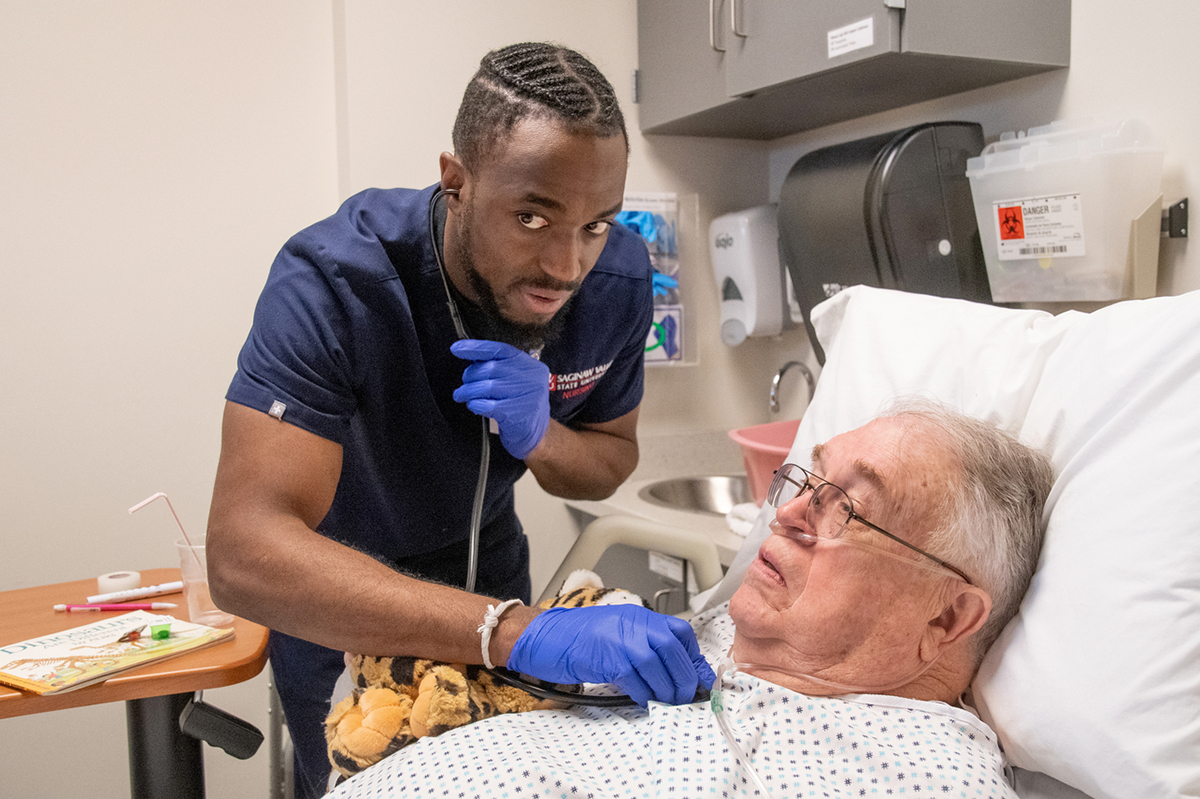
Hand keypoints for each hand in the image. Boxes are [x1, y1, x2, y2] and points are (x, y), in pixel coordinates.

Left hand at [451, 339, 551, 459]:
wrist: (536, 436)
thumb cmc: (520, 406)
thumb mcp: (516, 382)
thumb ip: (499, 368)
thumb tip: (470, 358)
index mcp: (530, 365)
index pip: (499, 349)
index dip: (476, 348)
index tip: (457, 349)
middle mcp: (531, 378)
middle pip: (491, 368)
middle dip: (471, 375)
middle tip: (464, 384)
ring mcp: (526, 396)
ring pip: (487, 386)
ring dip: (468, 391)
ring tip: (462, 395)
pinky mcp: (517, 414)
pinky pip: (487, 405)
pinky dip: (475, 404)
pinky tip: (474, 406)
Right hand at [506, 605, 715, 706]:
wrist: (544, 637)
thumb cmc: (579, 639)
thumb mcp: (618, 636)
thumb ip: (645, 648)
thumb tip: (677, 671)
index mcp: (640, 617)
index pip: (680, 634)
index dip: (694, 660)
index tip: (701, 680)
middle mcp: (634, 624)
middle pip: (675, 651)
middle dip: (685, 679)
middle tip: (686, 696)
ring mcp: (621, 639)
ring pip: (659, 667)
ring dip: (667, 690)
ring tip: (666, 701)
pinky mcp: (608, 658)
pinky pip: (636, 680)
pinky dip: (644, 694)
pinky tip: (643, 699)